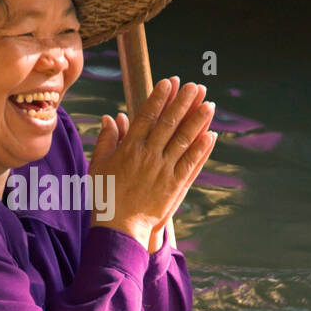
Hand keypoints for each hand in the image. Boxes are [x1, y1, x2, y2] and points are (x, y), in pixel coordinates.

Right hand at [88, 76, 216, 249]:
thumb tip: (111, 116)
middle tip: (195, 86)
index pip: (146, 117)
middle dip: (183, 102)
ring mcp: (163, 170)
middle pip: (169, 123)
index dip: (159, 98)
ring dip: (197, 121)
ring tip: (209, 104)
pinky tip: (211, 135)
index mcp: (129, 149)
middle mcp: (148, 156)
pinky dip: (201, 148)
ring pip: (183, 140)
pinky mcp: (174, 185)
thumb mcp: (99, 165)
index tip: (169, 82)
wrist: (118, 228)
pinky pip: (190, 163)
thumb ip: (106, 139)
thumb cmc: (105, 196)